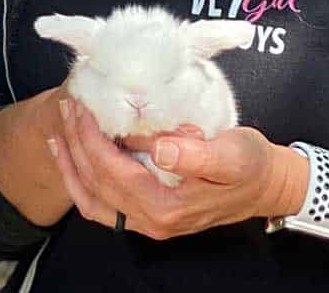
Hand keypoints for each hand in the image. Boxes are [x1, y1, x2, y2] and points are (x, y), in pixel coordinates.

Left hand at [47, 96, 303, 238]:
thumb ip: (195, 154)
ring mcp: (147, 222)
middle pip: (96, 182)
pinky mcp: (147, 214)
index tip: (81, 106)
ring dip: (71, 162)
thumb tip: (158, 149)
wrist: (267, 186)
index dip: (91, 138)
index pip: (112, 171)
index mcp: (165, 207)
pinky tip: (71, 154)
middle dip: (75, 143)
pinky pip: (101, 203)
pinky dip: (81, 179)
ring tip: (61, 127)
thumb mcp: (231, 154)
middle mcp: (151, 221)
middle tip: (67, 106)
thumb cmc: (251, 166)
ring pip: (91, 197)